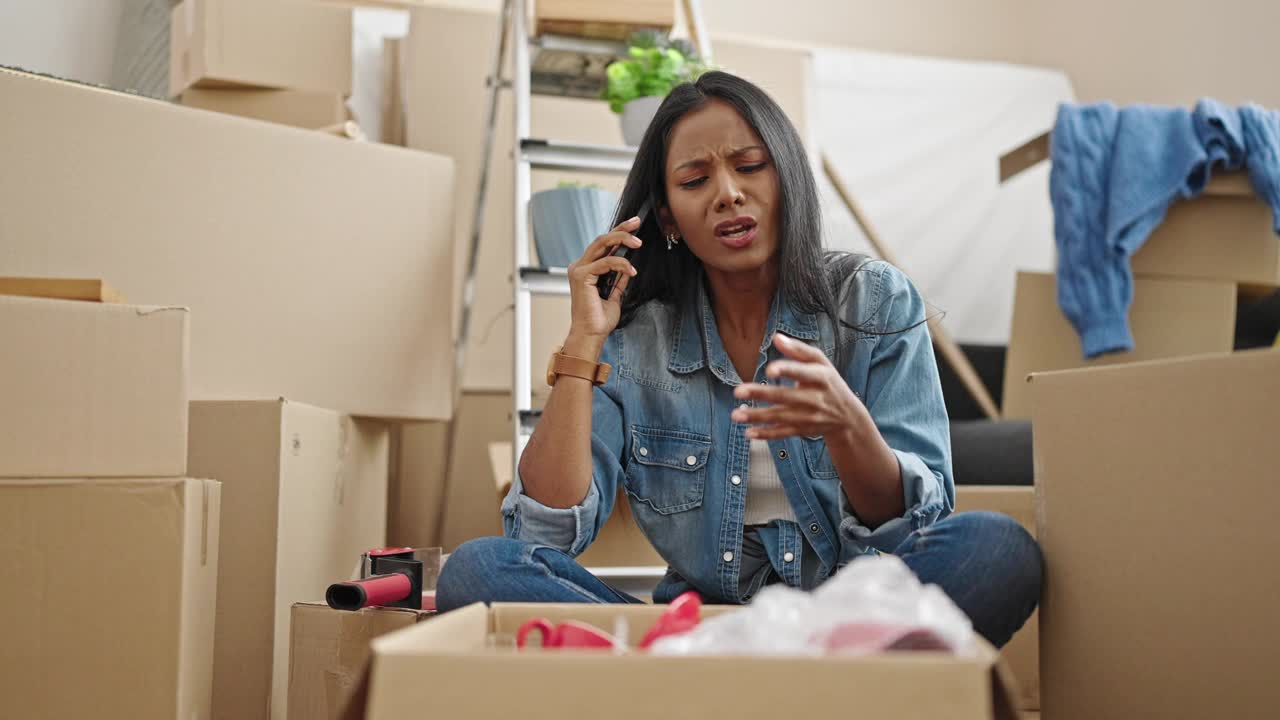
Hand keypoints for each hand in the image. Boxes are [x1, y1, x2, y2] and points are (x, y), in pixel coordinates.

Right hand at [565, 216, 641, 340]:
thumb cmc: (600, 319)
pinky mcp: (581, 276)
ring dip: (622, 240)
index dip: (619, 233)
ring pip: (602, 244)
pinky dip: (621, 264)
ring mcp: (578, 269)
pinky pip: (605, 262)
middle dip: (621, 228)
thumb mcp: (615, 295)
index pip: (604, 246)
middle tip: (637, 222)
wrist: (591, 335)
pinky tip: (632, 271)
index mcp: (586, 269)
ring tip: (638, 243)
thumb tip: (628, 267)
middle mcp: (580, 266)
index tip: (635, 226)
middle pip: (602, 239)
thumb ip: (618, 279)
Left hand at [730, 333, 867, 440]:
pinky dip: (766, 434)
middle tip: (738, 391)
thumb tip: (776, 337)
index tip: (770, 369)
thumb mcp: (820, 362)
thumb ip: (798, 350)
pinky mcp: (803, 430)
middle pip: (786, 396)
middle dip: (761, 394)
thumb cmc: (829, 382)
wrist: (847, 416)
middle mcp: (815, 398)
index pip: (803, 372)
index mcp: (821, 377)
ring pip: (781, 417)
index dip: (787, 370)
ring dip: (757, 416)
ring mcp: (809, 416)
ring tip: (735, 415)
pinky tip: (749, 432)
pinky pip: (783, 433)